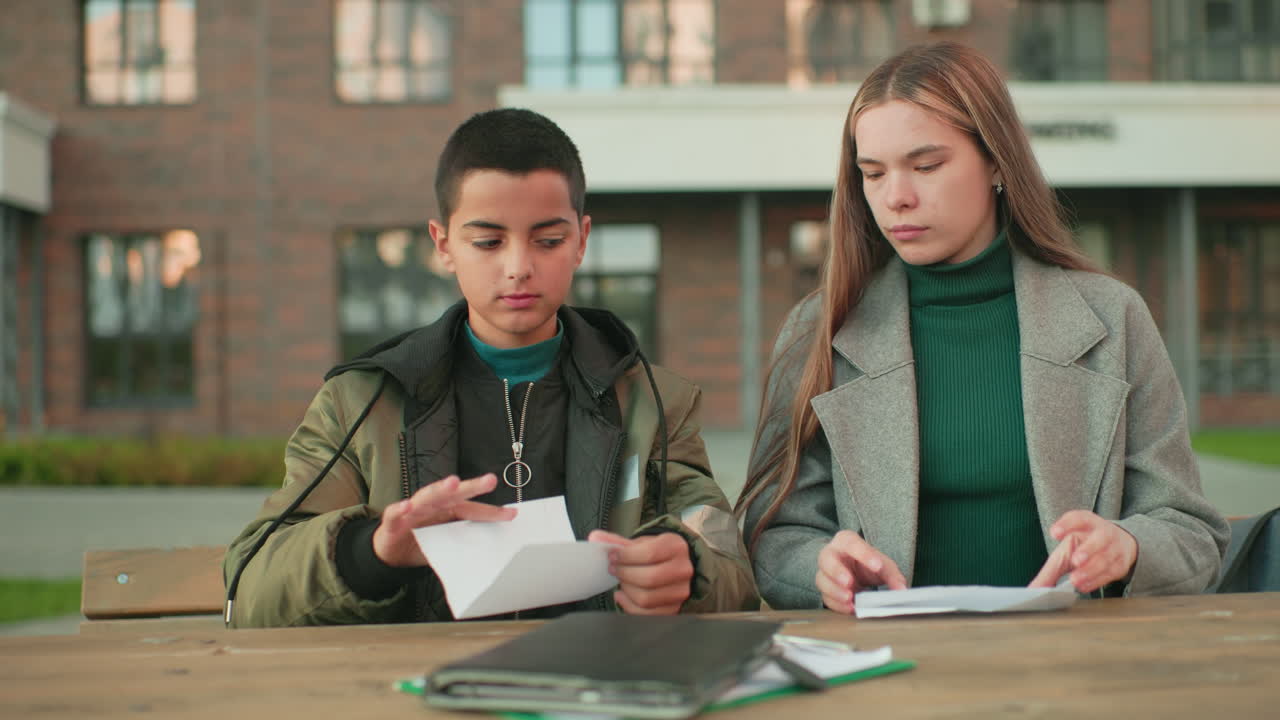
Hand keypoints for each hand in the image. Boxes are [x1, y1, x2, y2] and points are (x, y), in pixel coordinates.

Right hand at [372, 474, 515, 567]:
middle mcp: (433, 506)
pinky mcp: (392, 522)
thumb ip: (464, 542)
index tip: (512, 514)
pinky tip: (407, 506)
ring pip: (427, 496)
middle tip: (490, 481)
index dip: (491, 512)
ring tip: (453, 484)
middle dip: (472, 486)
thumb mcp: (447, 544)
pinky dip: (400, 509)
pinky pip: (394, 514)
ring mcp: (412, 511)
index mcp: (448, 510)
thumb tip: (491, 553)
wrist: (391, 554)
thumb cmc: (422, 542)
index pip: (472, 509)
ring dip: (440, 489)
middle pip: (454, 494)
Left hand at [588, 530, 693, 614]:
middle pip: (649, 578)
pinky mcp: (674, 609)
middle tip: (613, 569)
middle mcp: (683, 569)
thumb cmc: (657, 553)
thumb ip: (617, 541)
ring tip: (622, 580)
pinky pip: (646, 614)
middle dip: (624, 574)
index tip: (613, 556)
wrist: (677, 565)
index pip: (650, 553)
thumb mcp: (641, 543)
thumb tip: (595, 539)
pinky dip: (628, 606)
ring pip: (646, 598)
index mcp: (676, 547)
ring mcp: (681, 591)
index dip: (626, 556)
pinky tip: (622, 595)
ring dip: (627, 590)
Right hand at [816, 530, 906, 613]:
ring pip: (821, 580)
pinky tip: (850, 608)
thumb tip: (902, 590)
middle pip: (826, 559)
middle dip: (836, 571)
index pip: (851, 543)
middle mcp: (831, 554)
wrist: (856, 572)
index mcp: (846, 541)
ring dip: (835, 590)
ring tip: (850, 598)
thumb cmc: (868, 564)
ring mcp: (825, 573)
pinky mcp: (825, 591)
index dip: (864, 554)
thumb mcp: (883, 566)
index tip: (877, 566)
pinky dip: (837, 604)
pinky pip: (826, 597)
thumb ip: (893, 576)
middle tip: (849, 582)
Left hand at [1029, 510, 1137, 592]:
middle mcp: (1103, 532)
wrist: (1119, 544)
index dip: (1066, 524)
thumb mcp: (1068, 551)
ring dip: (1090, 570)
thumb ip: (1050, 569)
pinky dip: (1096, 581)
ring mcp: (1115, 548)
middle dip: (1087, 550)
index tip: (1054, 533)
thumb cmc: (1086, 546)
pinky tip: (1084, 586)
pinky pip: (1110, 572)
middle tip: (1075, 560)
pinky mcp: (1121, 565)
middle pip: (1098, 539)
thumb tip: (1033, 590)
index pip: (1078, 518)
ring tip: (1075, 580)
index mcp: (1087, 522)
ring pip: (1105, 558)